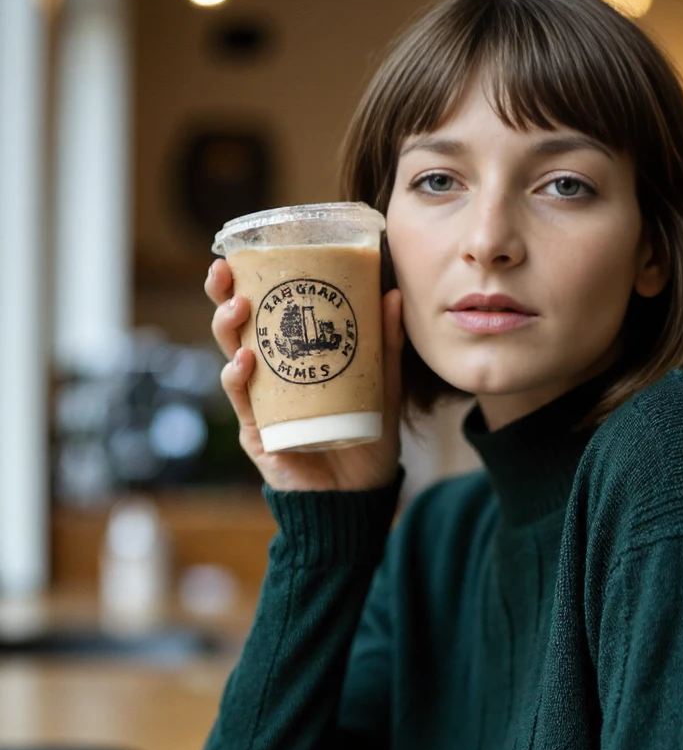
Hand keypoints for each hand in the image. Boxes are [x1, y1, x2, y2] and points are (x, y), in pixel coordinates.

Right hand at [206, 256, 404, 492]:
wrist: (361, 494)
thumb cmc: (367, 437)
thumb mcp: (380, 384)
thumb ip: (383, 345)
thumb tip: (391, 294)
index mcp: (291, 357)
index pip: (263, 314)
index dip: (245, 284)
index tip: (240, 254)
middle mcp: (268, 377)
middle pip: (236, 330)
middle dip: (223, 297)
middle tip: (224, 272)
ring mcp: (259, 404)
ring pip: (231, 359)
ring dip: (227, 330)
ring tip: (237, 308)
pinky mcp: (258, 434)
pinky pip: (242, 402)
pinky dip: (238, 379)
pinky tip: (245, 361)